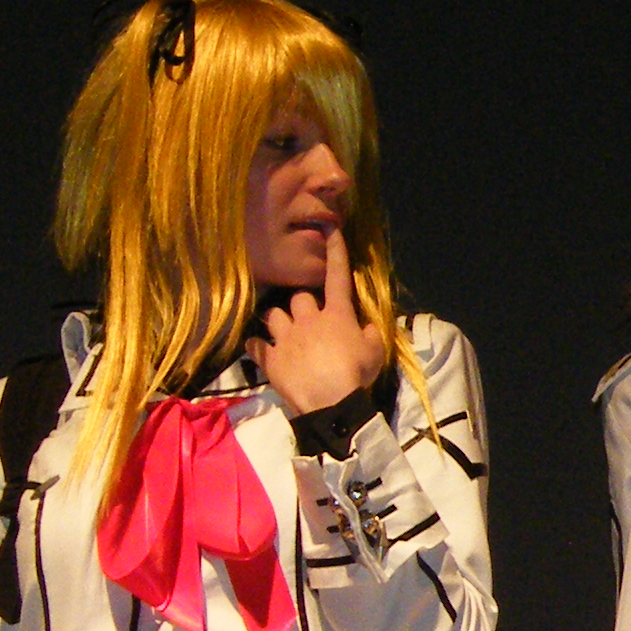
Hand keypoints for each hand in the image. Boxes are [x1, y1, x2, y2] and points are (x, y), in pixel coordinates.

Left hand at [251, 226, 389, 419]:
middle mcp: (308, 319)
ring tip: (282, 330)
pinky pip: (255, 345)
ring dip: (278, 320)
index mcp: (337, 314)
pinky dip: (256, 346)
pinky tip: (259, 349)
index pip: (337, 276)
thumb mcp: (376, 352)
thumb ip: (371, 333)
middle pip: (299, 296)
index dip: (335, 251)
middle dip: (302, 303)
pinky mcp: (270, 358)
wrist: (330, 404)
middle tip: (308, 318)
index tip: (330, 227)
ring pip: (273, 314)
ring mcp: (286, 338)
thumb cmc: (357, 375)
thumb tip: (366, 325)